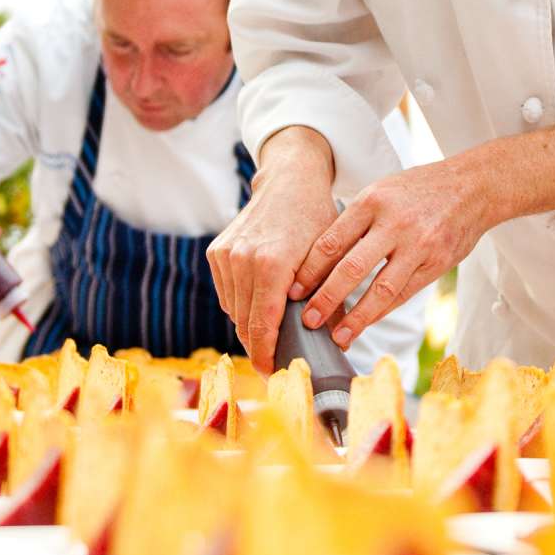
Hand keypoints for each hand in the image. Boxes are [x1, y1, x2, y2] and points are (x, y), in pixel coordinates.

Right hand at [207, 128, 337, 370]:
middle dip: (258, 347)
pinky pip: (226, 293)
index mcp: (271, 265)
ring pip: (233, 310)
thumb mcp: (331, 258)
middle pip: (244, 323)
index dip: (266, 355)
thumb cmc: (316, 219)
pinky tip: (258, 308)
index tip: (273, 374)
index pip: (262, 326)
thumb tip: (337, 343)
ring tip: (268, 338)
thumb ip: (329, 300)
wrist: (289, 180)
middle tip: (273, 364)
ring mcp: (226, 255)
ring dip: (249, 326)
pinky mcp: (217, 252)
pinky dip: (240, 305)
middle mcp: (243, 260)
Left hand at [297, 156, 499, 350]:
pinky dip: (383, 310)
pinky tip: (367, 322)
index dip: (310, 271)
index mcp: (372, 201)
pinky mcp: (437, 263)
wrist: (472, 186)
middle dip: (326, 298)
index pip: (332, 242)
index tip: (294, 291)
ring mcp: (418, 245)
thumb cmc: (418, 190)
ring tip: (338, 336)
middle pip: (352, 268)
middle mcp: (394, 223)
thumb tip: (320, 262)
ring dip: (357, 317)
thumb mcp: (381, 192)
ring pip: (381, 288)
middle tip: (308, 320)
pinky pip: (404, 293)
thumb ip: (355, 223)